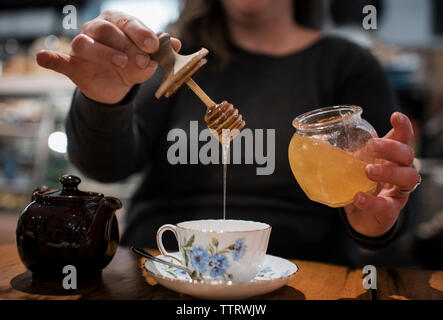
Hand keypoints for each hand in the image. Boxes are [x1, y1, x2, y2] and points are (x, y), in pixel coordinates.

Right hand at [36, 10, 180, 103]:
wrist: (118, 86)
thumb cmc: (133, 65)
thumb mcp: (149, 60)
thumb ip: (160, 52)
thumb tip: (176, 44)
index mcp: (118, 23)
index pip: (127, 23)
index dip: (140, 33)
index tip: (153, 46)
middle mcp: (97, 30)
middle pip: (105, 30)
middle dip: (125, 45)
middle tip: (141, 61)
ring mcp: (82, 48)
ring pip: (84, 44)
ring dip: (102, 53)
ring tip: (119, 63)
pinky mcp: (72, 65)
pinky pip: (58, 60)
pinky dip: (50, 58)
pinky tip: (44, 58)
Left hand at [344, 112, 419, 237]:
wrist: (360, 218)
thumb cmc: (359, 185)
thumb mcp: (351, 167)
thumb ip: (340, 155)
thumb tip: (316, 143)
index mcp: (390, 157)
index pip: (403, 138)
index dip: (403, 126)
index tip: (395, 116)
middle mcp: (400, 171)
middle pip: (407, 154)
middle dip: (391, 148)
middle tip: (371, 146)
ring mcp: (398, 191)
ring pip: (408, 177)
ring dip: (388, 171)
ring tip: (368, 171)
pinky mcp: (391, 210)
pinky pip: (387, 205)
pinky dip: (372, 201)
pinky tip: (358, 197)